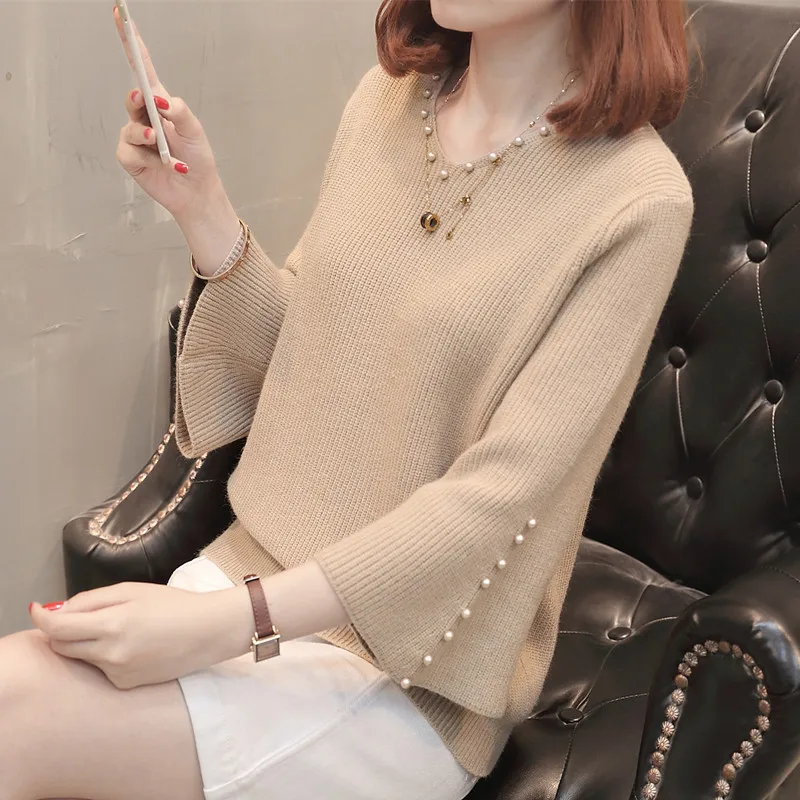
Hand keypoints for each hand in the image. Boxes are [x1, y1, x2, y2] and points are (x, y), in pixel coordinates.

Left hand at [29, 582, 253, 689]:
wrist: (210, 631)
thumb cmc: (175, 604)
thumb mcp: (133, 590)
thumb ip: (92, 599)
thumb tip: (59, 611)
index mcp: (113, 624)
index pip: (57, 628)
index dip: (41, 617)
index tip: (37, 609)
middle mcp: (111, 654)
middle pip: (62, 647)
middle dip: (62, 632)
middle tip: (81, 616)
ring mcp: (118, 674)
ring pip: (82, 658)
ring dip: (86, 644)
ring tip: (120, 628)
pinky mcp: (127, 685)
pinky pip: (102, 670)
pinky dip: (106, 657)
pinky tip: (133, 646)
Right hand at [113, 5, 232, 225]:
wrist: (196, 193)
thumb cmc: (198, 160)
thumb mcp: (195, 132)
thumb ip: (179, 112)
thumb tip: (160, 100)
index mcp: (162, 105)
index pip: (145, 72)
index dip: (133, 46)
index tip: (122, 19)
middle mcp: (145, 118)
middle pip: (132, 98)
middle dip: (136, 99)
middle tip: (143, 99)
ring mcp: (136, 138)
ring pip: (131, 128)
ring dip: (147, 136)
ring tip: (162, 146)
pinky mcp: (131, 158)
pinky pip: (128, 151)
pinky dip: (145, 157)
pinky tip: (161, 163)